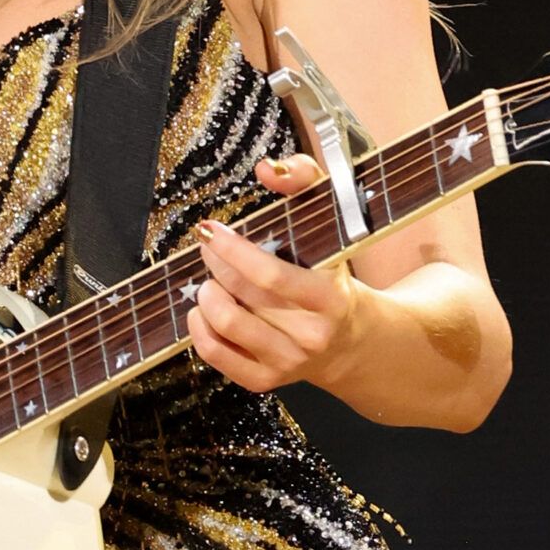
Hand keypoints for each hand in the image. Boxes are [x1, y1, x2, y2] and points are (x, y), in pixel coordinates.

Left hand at [186, 153, 363, 393]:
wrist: (350, 342)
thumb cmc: (332, 274)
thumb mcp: (330, 225)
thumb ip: (305, 182)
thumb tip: (267, 168)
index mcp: (330, 299)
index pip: (272, 276)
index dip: (233, 250)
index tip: (210, 230)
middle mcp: (310, 336)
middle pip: (241, 296)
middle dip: (215, 264)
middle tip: (208, 246)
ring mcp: (286, 362)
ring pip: (224, 325)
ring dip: (205, 294)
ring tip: (210, 279)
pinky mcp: (264, 381)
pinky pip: (215, 355)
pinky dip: (199, 327)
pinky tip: (203, 309)